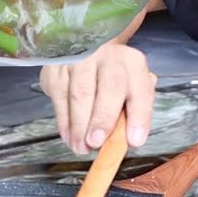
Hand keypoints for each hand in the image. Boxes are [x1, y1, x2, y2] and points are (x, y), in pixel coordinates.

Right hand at [40, 42, 157, 154]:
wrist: (85, 49)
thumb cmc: (113, 77)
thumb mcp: (130, 87)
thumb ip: (133, 111)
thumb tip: (131, 138)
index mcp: (132, 63)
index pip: (141, 89)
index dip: (139, 116)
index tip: (134, 141)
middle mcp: (108, 56)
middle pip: (109, 87)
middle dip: (102, 119)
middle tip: (96, 142)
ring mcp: (80, 59)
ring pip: (80, 93)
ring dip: (79, 125)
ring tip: (81, 147)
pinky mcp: (57, 68)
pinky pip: (59, 96)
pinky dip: (64, 121)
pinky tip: (69, 137)